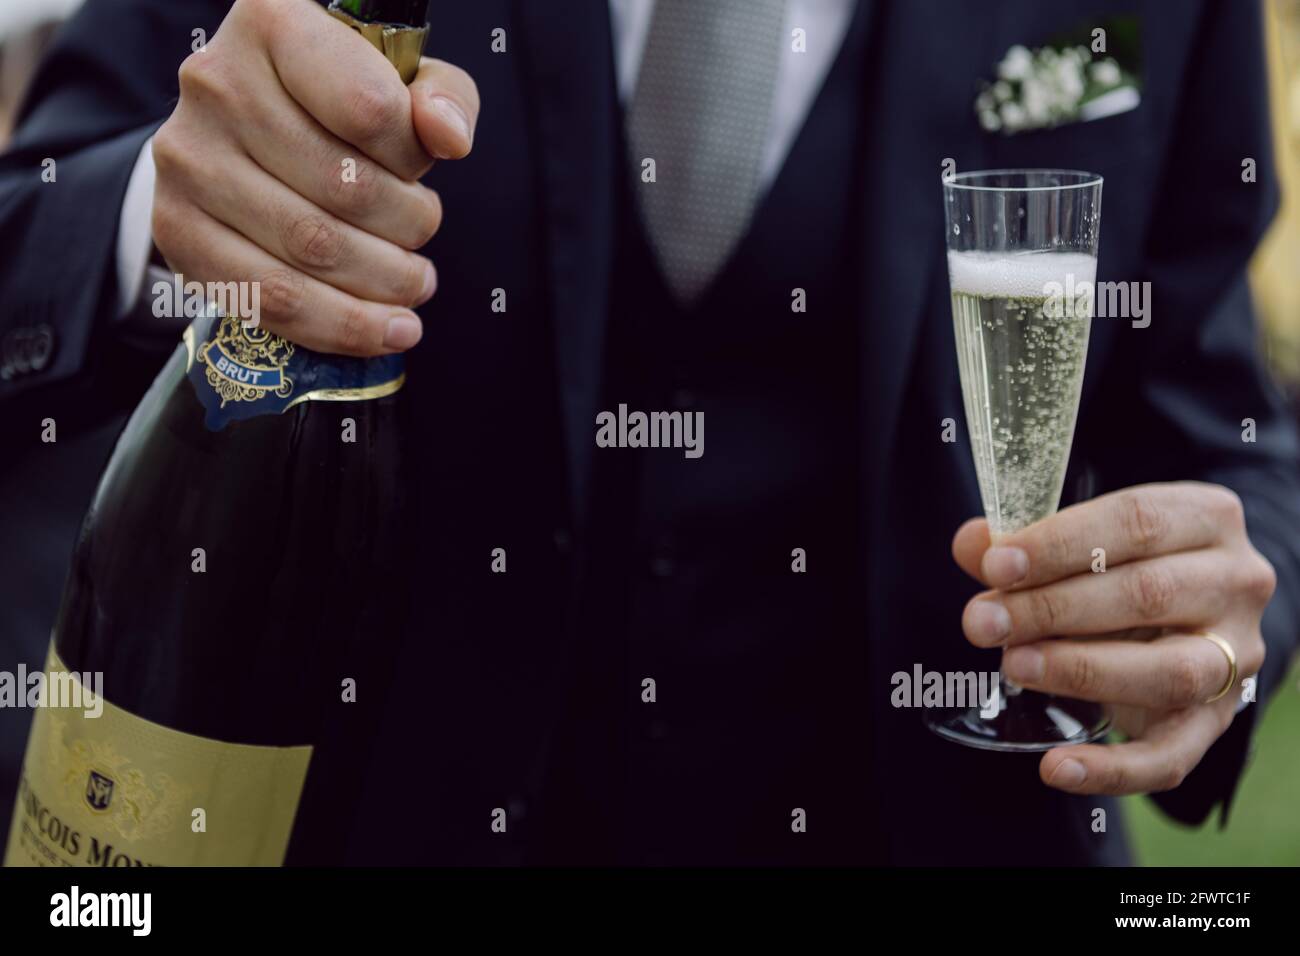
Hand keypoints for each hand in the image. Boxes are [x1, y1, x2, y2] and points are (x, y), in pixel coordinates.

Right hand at [150, 0, 479, 354]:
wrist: (241, 130)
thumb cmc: (334, 101)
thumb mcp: (398, 79)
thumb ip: (441, 98)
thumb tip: (448, 136)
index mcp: (274, 25)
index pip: (369, 109)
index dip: (414, 158)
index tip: (423, 172)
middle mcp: (216, 84)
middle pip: (345, 189)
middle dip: (408, 230)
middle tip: (423, 238)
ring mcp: (188, 159)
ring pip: (312, 251)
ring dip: (383, 284)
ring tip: (413, 286)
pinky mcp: (178, 229)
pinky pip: (270, 299)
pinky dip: (340, 325)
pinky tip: (382, 329)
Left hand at [952, 482, 1275, 795]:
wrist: (1186, 615)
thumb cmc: (1120, 565)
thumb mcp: (1081, 541)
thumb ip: (1025, 545)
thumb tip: (973, 544)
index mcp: (1206, 519)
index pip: (1135, 522)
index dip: (1059, 544)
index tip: (996, 566)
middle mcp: (1235, 583)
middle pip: (1148, 593)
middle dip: (1054, 608)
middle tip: (985, 622)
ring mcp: (1234, 656)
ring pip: (1170, 671)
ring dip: (1081, 671)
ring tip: (1014, 666)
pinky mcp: (1217, 721)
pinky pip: (1171, 757)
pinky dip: (1111, 769)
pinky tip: (1055, 767)